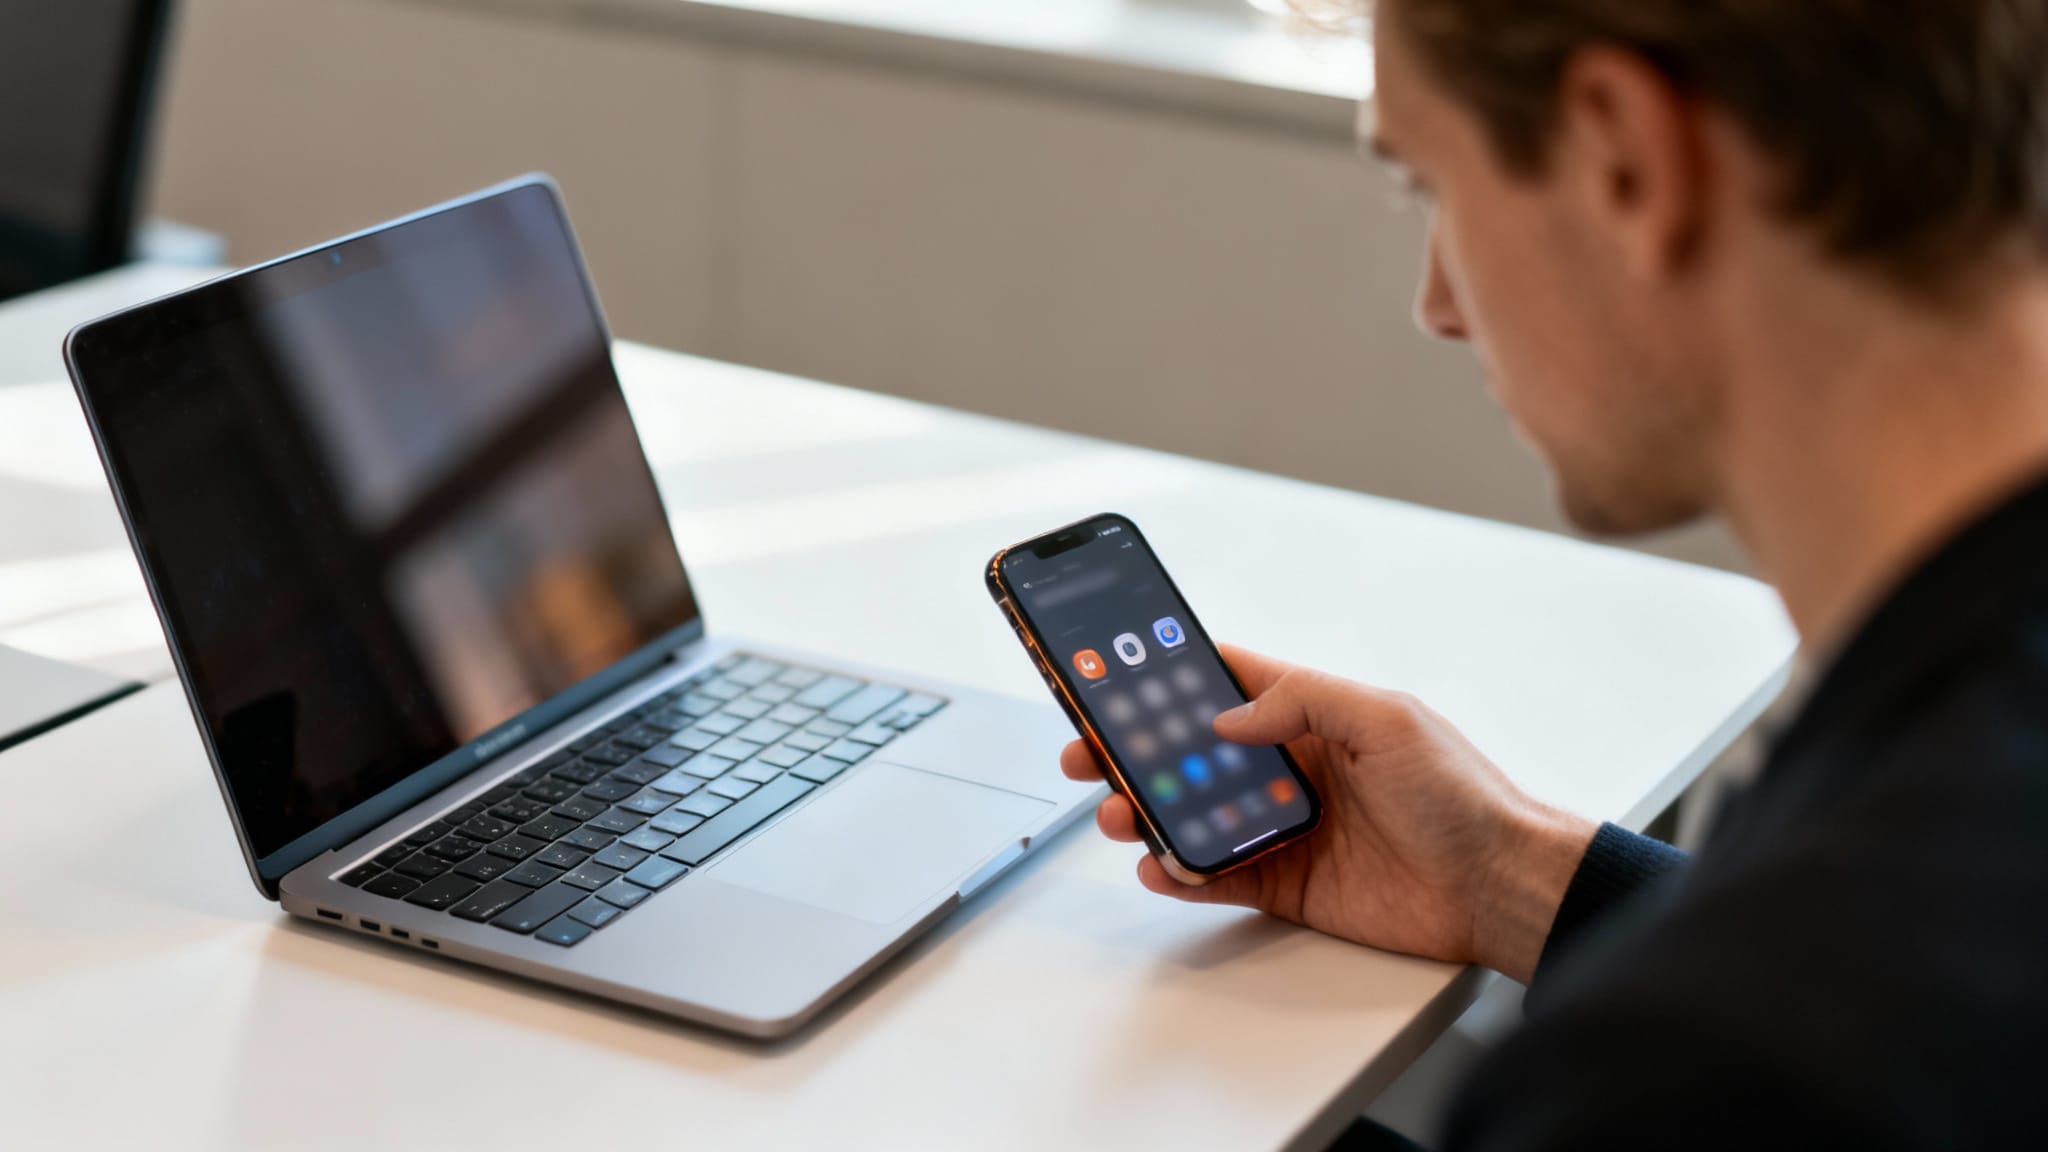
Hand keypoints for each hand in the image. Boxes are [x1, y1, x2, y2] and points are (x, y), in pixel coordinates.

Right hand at [1061, 646, 1596, 981]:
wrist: (1500, 885)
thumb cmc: (1463, 794)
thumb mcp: (1387, 719)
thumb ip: (1305, 702)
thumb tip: (1230, 715)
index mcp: (1313, 718)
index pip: (1226, 685)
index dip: (1169, 678)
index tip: (1115, 674)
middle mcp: (1292, 769)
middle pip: (1191, 754)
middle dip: (1135, 752)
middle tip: (1089, 753)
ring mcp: (1285, 828)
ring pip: (1194, 816)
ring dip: (1149, 813)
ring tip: (1119, 814)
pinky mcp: (1288, 884)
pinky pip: (1218, 876)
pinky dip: (1181, 872)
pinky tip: (1160, 865)